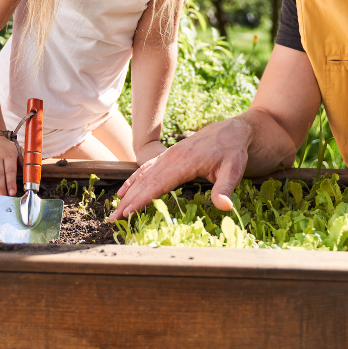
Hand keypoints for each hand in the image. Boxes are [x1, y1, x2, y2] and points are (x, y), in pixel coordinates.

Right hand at [108, 117, 251, 221]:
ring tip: (115, 207)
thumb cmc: (232, 151)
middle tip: (113, 218)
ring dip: (128, 191)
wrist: (231, 130)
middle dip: (128, 200)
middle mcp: (171, 158)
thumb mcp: (234, 170)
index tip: (128, 212)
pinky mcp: (169, 156)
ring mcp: (168, 156)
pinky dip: (134, 179)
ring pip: (143, 175)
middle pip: (145, 181)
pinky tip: (126, 189)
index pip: (158, 184)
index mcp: (183, 163)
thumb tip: (224, 207)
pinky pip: (147, 168)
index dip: (141, 199)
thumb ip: (226, 188)